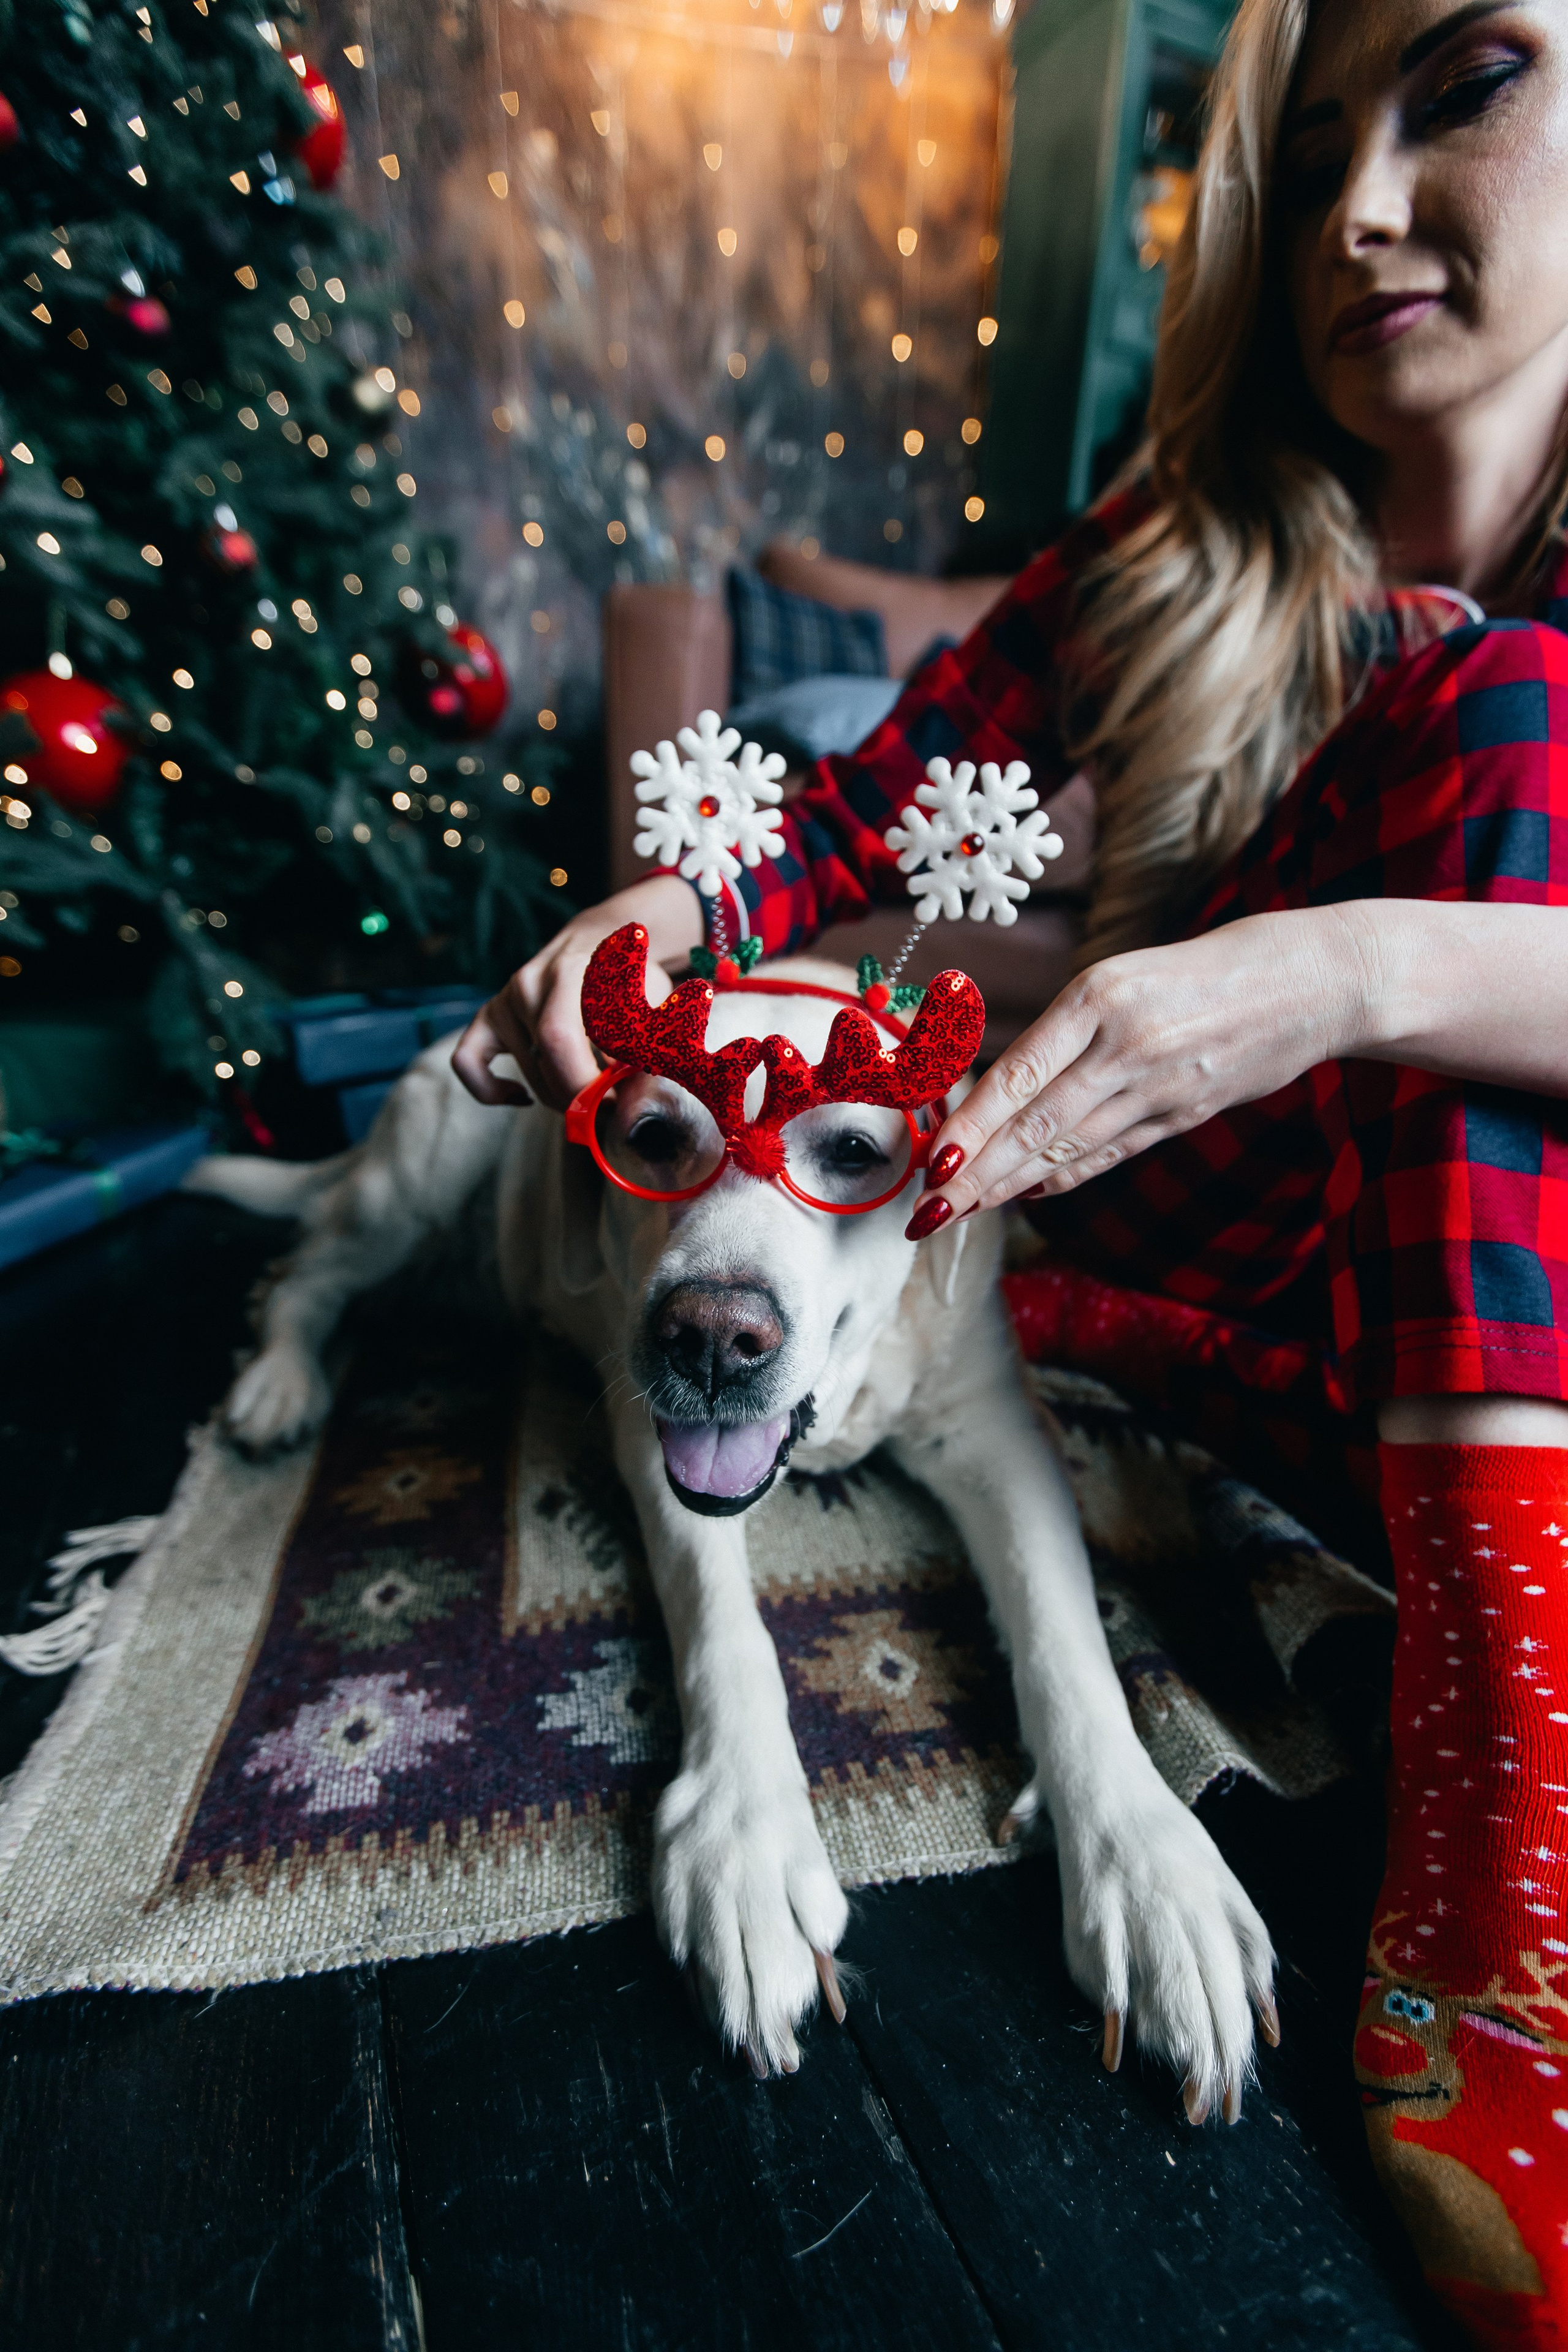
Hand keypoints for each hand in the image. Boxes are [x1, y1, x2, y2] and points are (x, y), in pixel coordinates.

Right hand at [451, 873, 703, 1111]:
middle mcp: (529, 985)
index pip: (559, 1041)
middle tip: (609, 1106)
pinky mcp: (489, 1017)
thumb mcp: (649, 997)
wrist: (599, 939)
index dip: (584, 1083)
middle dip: (580, 1098)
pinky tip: (522, 1096)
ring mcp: (505, 1001)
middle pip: (544, 1066)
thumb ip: (643, 1039)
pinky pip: (468, 1062)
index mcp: (569, 973)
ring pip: (527, 1074)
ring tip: (591, 1089)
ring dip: (561, 1095)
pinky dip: (489, 1089)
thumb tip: (630, 1094)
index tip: (613, 1103)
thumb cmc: (629, 975)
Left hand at [916, 907, 1371, 1220]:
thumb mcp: (1127, 976)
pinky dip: (1069, 1174)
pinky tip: (1033, 1194)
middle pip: (1037, 1122)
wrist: (1312, 981)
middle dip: (978, 1173)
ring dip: (1013, 1184)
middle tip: (930, 1211)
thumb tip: (1002, 1090)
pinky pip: (1114, 1151)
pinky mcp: (1187, 1113)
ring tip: (963, 1210)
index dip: (973, 1124)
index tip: (933, 1159)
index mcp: (1101, 997)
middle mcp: (1128, 1045)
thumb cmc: (1204, 970)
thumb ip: (1071, 1031)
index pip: (1020, 1073)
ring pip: (1071, 1145)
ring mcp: (1161, 1086)